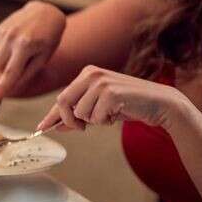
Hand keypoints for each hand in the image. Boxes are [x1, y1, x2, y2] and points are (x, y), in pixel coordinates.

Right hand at [0, 1, 66, 103]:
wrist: (46, 11)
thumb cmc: (50, 38)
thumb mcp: (44, 57)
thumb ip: (28, 73)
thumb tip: (13, 87)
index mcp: (26, 47)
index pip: (10, 74)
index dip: (0, 89)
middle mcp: (12, 38)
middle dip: (7, 70)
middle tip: (23, 62)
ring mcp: (4, 31)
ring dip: (6, 60)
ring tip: (22, 49)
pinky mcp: (1, 27)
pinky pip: (0, 46)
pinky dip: (8, 47)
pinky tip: (20, 37)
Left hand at [37, 66, 191, 131]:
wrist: (160, 103)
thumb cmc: (129, 105)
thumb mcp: (100, 108)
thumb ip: (78, 114)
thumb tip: (56, 125)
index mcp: (87, 73)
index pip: (62, 97)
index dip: (52, 115)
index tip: (41, 128)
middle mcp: (91, 74)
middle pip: (64, 103)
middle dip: (70, 121)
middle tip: (83, 128)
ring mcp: (101, 82)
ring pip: (81, 113)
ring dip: (95, 121)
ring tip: (111, 113)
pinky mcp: (111, 93)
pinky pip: (96, 118)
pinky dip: (106, 121)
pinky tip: (119, 113)